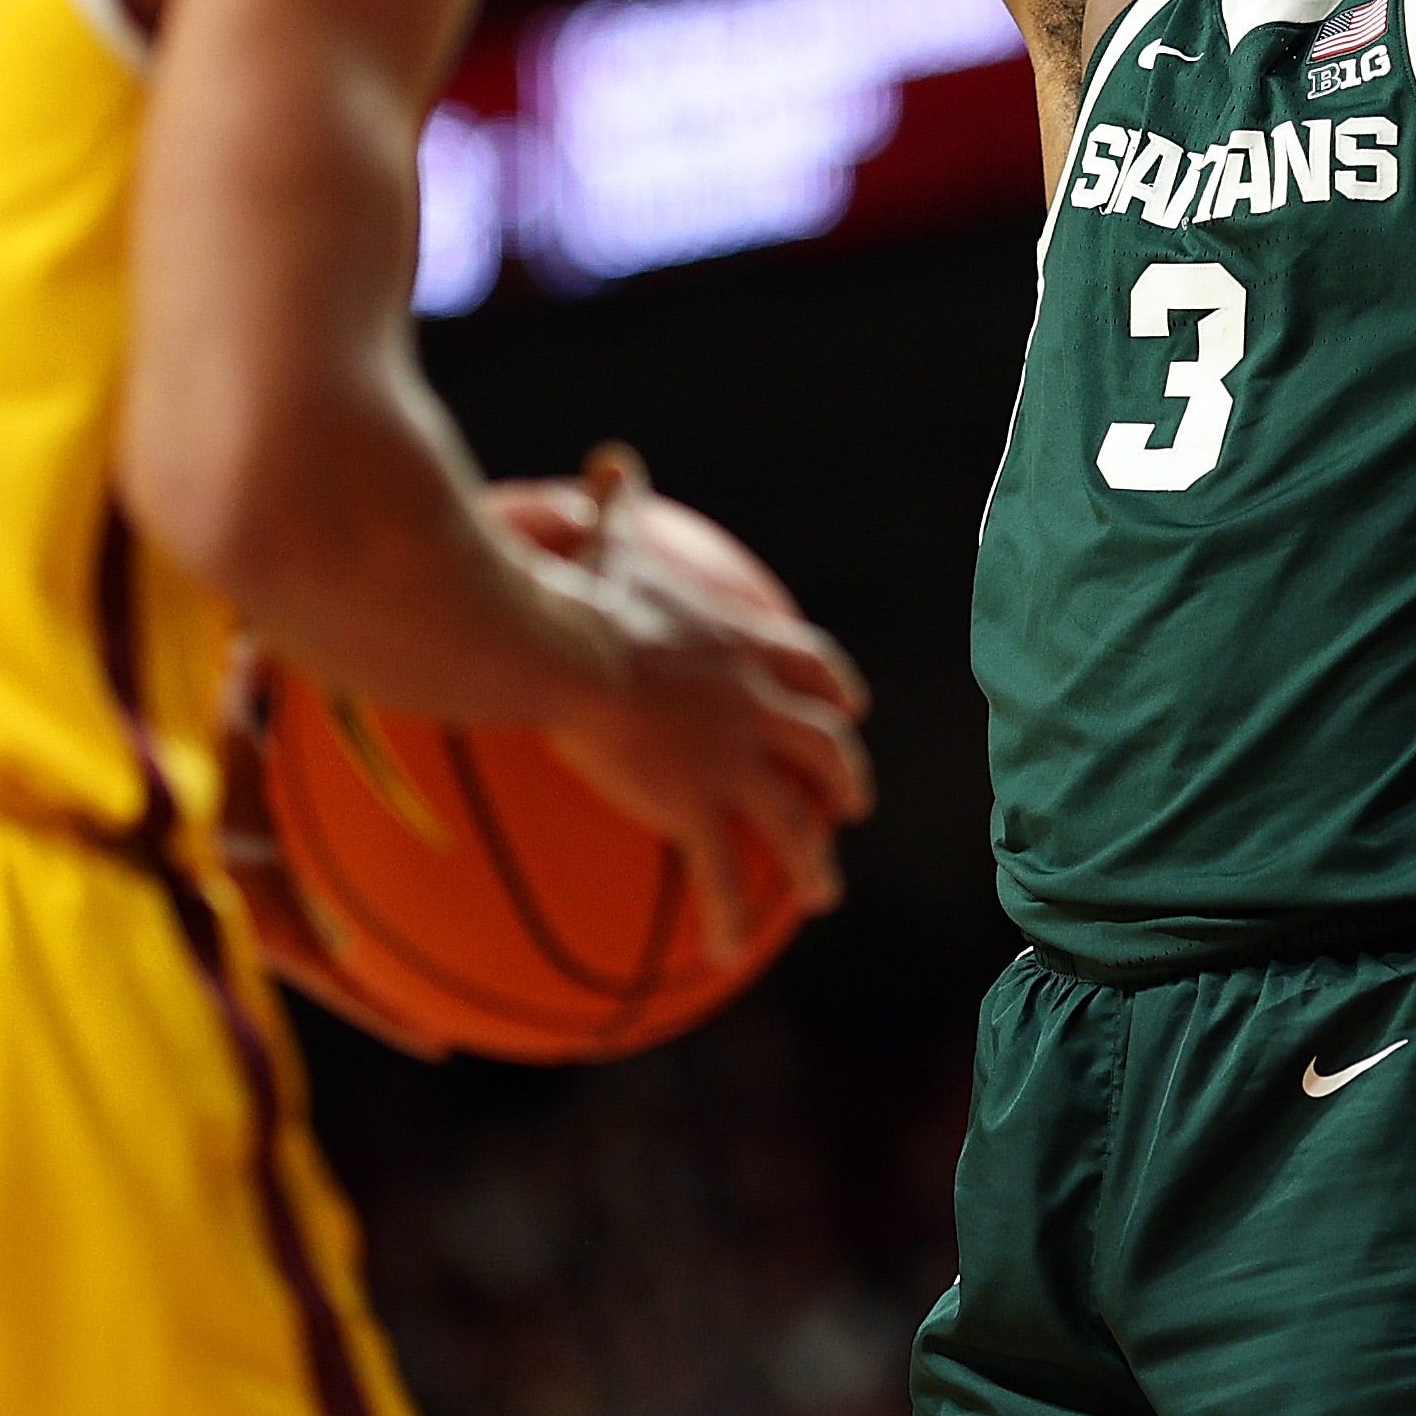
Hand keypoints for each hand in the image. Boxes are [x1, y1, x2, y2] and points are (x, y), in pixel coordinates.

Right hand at [520, 451, 872, 951]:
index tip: (852, 705)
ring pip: (794, 820)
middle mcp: (755, 702)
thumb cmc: (578, 592)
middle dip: (845, 776)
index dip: (836, 689)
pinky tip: (733, 954)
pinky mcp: (695, 803)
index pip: (812, 666)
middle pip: (824, 744)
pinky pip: (722, 872)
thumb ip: (622, 508)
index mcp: (741, 644)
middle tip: (852, 805)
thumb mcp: (613, 540)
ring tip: (821, 894)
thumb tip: (613, 461)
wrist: (563, 647)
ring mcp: (732, 758)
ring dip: (812, 860)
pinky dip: (733, 914)